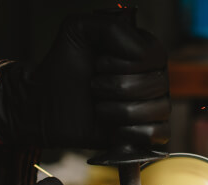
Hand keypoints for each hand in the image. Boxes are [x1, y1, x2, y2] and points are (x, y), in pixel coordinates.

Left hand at [0, 9, 169, 149]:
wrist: (47, 105)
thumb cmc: (64, 69)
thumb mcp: (78, 31)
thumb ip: (110, 27)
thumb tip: (141, 54)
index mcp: (143, 51)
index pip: (154, 56)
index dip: (125, 63)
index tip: (99, 64)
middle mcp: (154, 77)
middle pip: (157, 84)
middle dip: (117, 88)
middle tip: (95, 87)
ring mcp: (154, 106)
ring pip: (159, 110)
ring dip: (121, 111)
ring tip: (100, 107)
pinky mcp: (148, 133)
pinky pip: (159, 134)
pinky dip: (133, 133)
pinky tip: (114, 128)